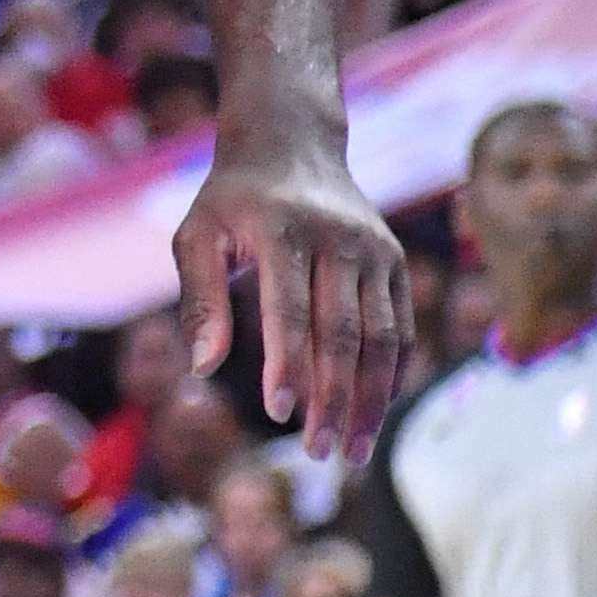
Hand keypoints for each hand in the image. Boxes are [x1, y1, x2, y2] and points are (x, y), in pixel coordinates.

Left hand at [175, 133, 411, 462]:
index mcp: (283, 231)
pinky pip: (400, 326)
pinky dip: (393, 373)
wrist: (290, 144)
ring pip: (381, 337)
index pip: (290, 310)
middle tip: (319, 452)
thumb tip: (202, 368)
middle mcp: (339, 240)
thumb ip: (200, 300)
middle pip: (343, 333)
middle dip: (334, 398)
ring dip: (371, 398)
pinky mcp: (394, 261)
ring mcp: (375, 250)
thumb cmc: (230, 201)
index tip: (279, 414)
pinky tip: (377, 412)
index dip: (288, 365)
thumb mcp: (196, 235)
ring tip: (353, 450)